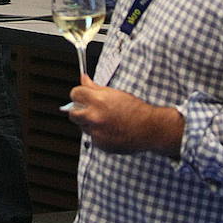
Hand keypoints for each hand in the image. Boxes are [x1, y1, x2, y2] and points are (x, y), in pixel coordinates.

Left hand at [66, 74, 182, 156]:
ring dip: (90, 123)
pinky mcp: (100, 144)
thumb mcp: (115, 94)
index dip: (78, 94)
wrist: (149, 128)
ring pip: (83, 126)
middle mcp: (94, 117)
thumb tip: (83, 79)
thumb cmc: (134, 109)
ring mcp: (96, 132)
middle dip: (78, 110)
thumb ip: (95, 87)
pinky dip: (99, 134)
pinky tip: (111, 131)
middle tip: (88, 110)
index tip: (81, 96)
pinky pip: (93, 137)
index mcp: (97, 101)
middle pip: (73, 113)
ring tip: (107, 121)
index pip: (75, 94)